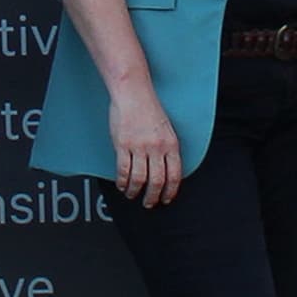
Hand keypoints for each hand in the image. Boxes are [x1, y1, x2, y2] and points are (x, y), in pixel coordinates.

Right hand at [108, 84, 183, 209]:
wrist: (133, 92)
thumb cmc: (148, 108)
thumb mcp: (166, 129)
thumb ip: (166, 149)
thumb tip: (164, 170)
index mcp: (171, 144)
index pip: (175, 175)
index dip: (171, 191)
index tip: (167, 199)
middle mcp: (157, 147)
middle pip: (157, 181)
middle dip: (153, 197)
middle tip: (149, 203)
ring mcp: (140, 146)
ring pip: (139, 178)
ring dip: (135, 191)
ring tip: (132, 194)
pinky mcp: (123, 144)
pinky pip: (123, 170)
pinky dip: (122, 181)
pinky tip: (121, 184)